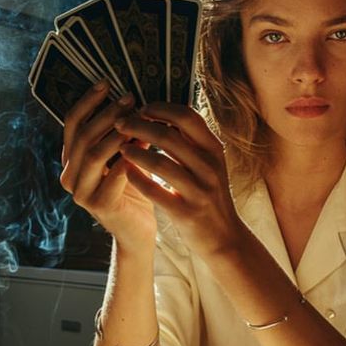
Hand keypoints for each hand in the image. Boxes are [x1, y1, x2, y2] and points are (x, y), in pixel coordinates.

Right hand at [60, 80, 156, 249]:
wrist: (138, 231)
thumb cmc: (133, 190)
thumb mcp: (123, 156)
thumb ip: (119, 134)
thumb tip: (130, 98)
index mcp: (71, 160)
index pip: (72, 124)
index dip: (87, 101)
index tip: (106, 83)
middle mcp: (70, 176)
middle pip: (82, 136)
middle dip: (106, 114)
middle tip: (129, 99)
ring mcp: (81, 192)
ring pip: (94, 154)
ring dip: (117, 133)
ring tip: (138, 119)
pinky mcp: (98, 205)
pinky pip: (113, 174)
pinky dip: (130, 157)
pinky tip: (147, 146)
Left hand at [114, 104, 246, 258]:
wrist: (224, 237)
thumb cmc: (210, 196)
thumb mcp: (208, 164)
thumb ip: (190, 142)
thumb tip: (163, 114)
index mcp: (214, 150)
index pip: (187, 117)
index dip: (161, 108)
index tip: (141, 108)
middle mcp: (209, 167)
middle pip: (169, 136)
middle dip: (140, 126)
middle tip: (120, 124)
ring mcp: (199, 191)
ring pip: (160, 163)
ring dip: (135, 152)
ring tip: (121, 148)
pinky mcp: (186, 213)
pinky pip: (156, 192)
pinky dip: (137, 179)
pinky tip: (126, 171)